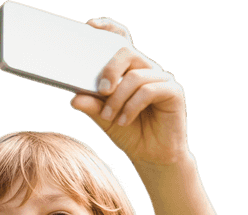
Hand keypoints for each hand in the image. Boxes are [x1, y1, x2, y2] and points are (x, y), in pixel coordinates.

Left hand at [70, 17, 189, 167]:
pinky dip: (132, 106)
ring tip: (109, 117)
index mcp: (129, 70)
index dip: (110, 28)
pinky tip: (124, 120)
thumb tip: (74, 97)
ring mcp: (162, 78)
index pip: (122, 41)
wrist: (151, 155)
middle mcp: (147, 69)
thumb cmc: (128, 132)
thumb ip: (91, 106)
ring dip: (117, 99)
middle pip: (127, 53)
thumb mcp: (103, 118)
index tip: (91, 25)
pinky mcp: (173, 91)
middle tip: (100, 91)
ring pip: (135, 76)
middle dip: (110, 70)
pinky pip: (149, 90)